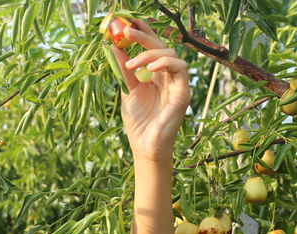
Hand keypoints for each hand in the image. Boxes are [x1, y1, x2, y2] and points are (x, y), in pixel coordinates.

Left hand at [115, 20, 190, 162]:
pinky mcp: (183, 93)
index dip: (143, 34)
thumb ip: (123, 69)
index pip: (152, 48)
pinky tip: (149, 68)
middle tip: (126, 31)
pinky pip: (180, 69)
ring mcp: (177, 84)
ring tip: (131, 64)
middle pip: (162, 47)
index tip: (127, 23)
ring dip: (150, 53)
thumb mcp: (127, 91)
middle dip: (144, 36)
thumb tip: (113, 46)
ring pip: (171, 54)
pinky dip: (165, 63)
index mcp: (156, 75)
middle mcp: (168, 76)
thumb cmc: (138, 122)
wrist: (144, 146)